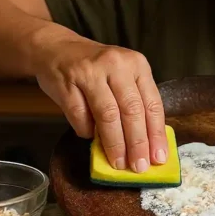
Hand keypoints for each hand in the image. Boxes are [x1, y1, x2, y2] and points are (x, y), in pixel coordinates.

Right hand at [31, 27, 166, 172]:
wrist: (56, 49)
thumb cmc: (95, 68)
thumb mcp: (122, 75)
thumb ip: (134, 102)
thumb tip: (147, 145)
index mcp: (136, 64)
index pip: (152, 103)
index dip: (156, 133)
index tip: (159, 158)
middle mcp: (116, 65)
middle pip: (132, 110)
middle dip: (137, 143)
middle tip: (139, 166)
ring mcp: (90, 73)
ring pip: (108, 115)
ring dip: (115, 144)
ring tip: (119, 163)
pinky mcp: (67, 83)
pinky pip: (80, 116)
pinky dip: (87, 132)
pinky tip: (91, 140)